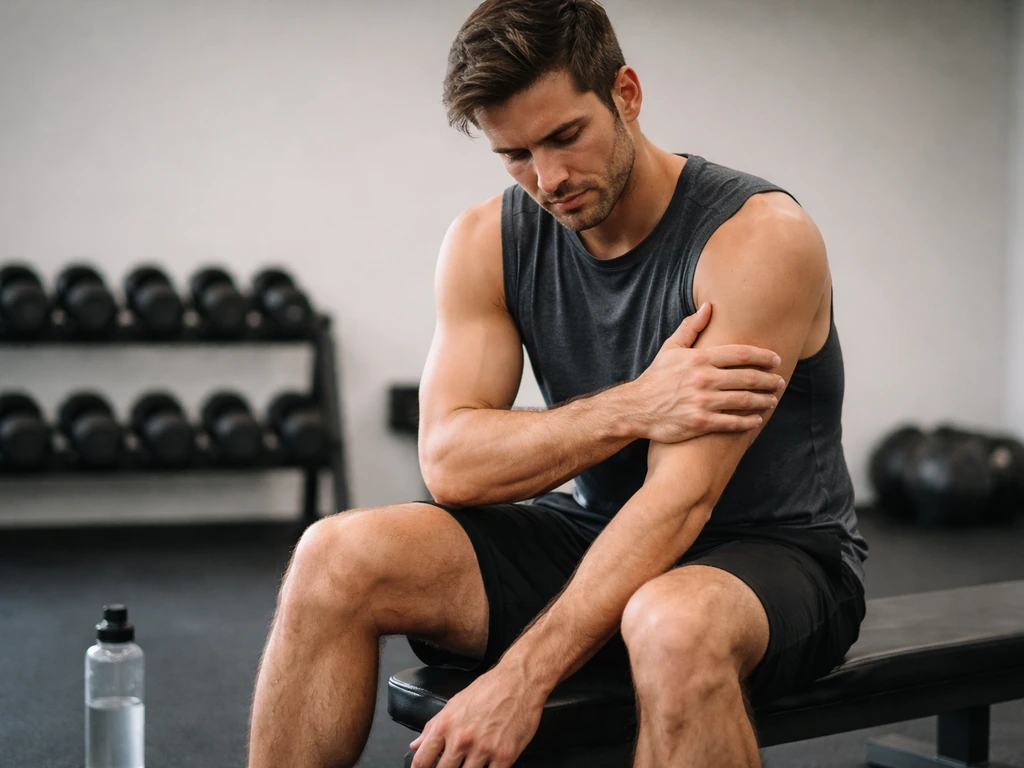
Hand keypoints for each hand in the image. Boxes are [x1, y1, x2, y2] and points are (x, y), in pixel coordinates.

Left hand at [408, 665, 545, 767]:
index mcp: (446, 726)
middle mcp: (462, 739)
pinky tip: (487, 766)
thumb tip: (416, 745)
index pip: (422, 760)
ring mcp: (483, 749)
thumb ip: (432, 727)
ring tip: (471, 762)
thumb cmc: (489, 689)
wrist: (519, 681)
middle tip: (453, 764)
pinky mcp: (504, 756)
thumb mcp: (454, 703)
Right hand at [629, 303, 785, 443]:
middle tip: (780, 382)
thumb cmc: (656, 377)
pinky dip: (747, 421)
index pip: (741, 354)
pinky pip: (731, 422)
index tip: (776, 360)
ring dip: (763, 400)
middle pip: (748, 378)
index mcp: (699, 358)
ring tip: (773, 400)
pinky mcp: (700, 422)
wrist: (636, 408)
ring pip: (743, 400)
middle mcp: (703, 379)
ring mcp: (702, 402)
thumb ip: (691, 327)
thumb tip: (708, 306)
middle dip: (769, 380)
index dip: (763, 356)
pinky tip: (756, 419)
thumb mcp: (670, 348)